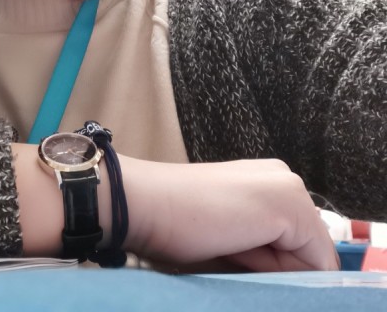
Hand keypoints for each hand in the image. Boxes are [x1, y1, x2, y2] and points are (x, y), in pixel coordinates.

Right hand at [121, 157, 338, 271]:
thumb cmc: (171, 222)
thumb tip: (292, 280)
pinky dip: (278, 271)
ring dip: (274, 268)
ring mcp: (290, 188)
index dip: (269, 264)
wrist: (143, 203)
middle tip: (226, 243)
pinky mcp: (290, 206)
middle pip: (308, 252)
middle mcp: (284, 177)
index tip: (226, 244)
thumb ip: (262, 246)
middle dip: (276, 265)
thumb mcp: (227, 234)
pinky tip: (238, 243)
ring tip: (229, 243)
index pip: (298, 245)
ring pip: (311, 261)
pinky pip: (312, 265)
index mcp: (267, 181)